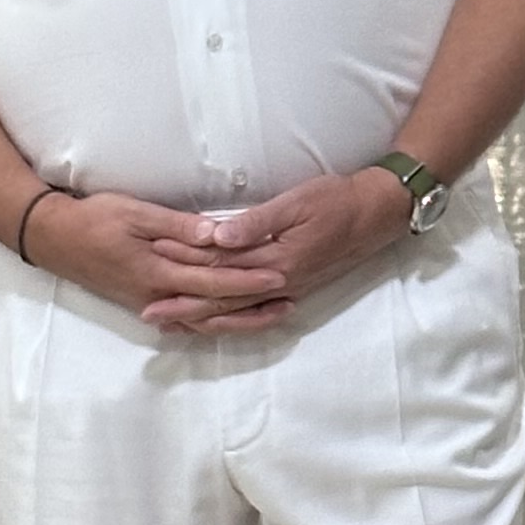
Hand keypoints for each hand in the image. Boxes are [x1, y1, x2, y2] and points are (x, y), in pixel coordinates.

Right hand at [23, 190, 293, 333]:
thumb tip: (218, 233)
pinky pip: (185, 321)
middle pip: (214, 305)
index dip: (248, 279)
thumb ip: (178, 227)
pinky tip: (233, 322)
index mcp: (157, 271)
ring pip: (203, 320)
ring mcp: (150, 303)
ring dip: (239, 319)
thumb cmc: (94, 218)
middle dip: (254, 303)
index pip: (212, 280)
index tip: (279, 276)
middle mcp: (157, 295)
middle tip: (291, 297)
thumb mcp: (136, 213)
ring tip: (275, 313)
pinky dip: (212, 323)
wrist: (53, 238)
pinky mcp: (144, 303)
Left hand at [142, 169, 410, 332]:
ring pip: (238, 311)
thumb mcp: (297, 202)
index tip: (153, 254)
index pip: (221, 263)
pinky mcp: (294, 287)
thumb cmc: (337, 200)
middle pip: (224, 298)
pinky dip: (232, 320)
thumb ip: (257, 222)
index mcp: (277, 260)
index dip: (186, 260)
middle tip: (147, 313)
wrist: (377, 214)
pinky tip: (217, 322)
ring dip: (204, 318)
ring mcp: (288, 288)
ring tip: (173, 324)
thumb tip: (217, 236)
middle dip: (184, 305)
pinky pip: (256, 312)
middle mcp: (280, 282)